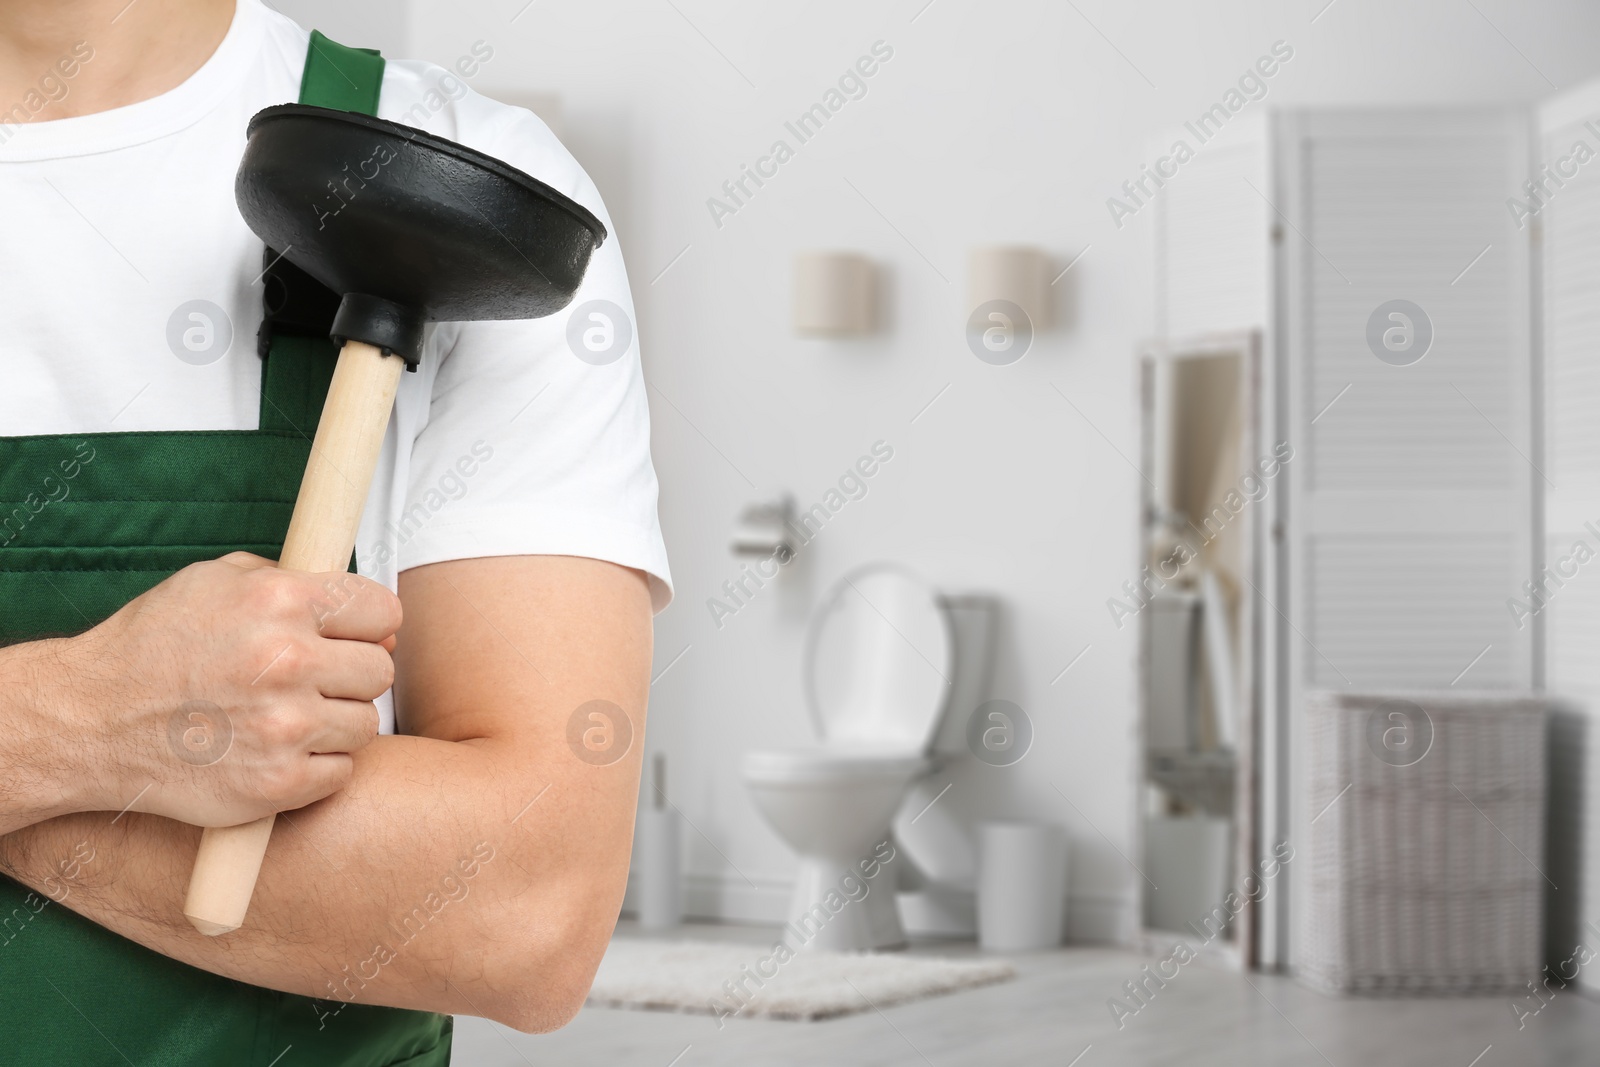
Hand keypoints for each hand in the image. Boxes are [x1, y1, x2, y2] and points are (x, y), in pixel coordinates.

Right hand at [49, 552, 399, 826]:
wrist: (88, 724)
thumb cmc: (152, 647)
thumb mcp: (214, 581)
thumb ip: (292, 580)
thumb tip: (362, 610)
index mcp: (280, 601)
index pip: (384, 612)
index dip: (370, 626)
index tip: (353, 637)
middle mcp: (288, 662)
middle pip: (379, 671)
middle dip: (351, 675)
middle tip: (310, 682)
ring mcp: (286, 727)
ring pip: (366, 723)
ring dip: (335, 722)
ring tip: (285, 716)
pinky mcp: (279, 782)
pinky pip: (342, 771)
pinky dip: (317, 765)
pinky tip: (275, 750)